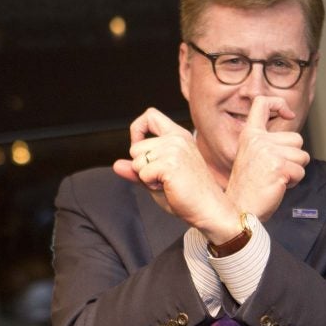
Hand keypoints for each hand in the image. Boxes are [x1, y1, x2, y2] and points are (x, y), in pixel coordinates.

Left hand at [113, 107, 233, 236]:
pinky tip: (169, 187)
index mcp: (178, 136)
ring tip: (168, 183)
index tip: (141, 147)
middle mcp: (177, 138)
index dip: (138, 129)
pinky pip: (142, 174)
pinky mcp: (171, 164)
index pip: (150, 115)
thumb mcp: (158, 178)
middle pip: (136, 146)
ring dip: (145, 177)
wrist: (209, 210)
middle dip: (141, 166)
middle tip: (163, 178)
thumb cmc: (188, 196)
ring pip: (137, 161)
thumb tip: (116, 165)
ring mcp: (175, 149)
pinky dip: (150, 185)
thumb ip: (139, 169)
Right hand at [225, 95, 309, 220]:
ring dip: (295, 170)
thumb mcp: (253, 156)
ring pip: (302, 156)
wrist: (239, 210)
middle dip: (293, 156)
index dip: (279, 104)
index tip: (288, 114)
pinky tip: (278, 185)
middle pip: (296, 138)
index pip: (262, 103)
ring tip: (275, 178)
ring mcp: (268, 152)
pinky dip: (294, 181)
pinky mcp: (279, 167)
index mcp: (249, 135)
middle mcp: (258, 140)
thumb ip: (268, 143)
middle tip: (275, 171)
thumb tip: (292, 136)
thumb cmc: (248, 187)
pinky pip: (301, 171)